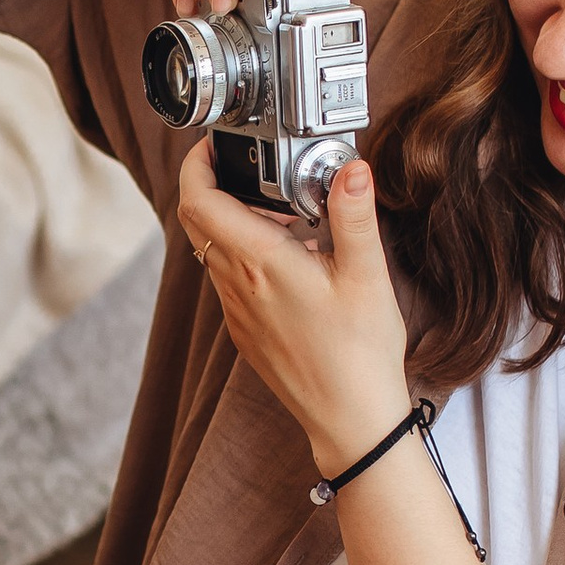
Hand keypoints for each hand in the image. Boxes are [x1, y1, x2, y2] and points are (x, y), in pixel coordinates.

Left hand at [176, 138, 408, 468]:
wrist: (350, 420)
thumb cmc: (360, 355)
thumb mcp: (367, 276)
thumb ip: (354, 215)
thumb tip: (352, 167)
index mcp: (261, 264)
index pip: (199, 201)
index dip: (196, 165)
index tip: (213, 145)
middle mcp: (237, 286)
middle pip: (199, 220)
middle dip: (215, 185)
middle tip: (255, 170)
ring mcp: (237, 312)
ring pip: (214, 250)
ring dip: (235, 222)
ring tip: (287, 217)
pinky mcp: (245, 331)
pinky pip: (229, 279)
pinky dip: (246, 255)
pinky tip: (291, 260)